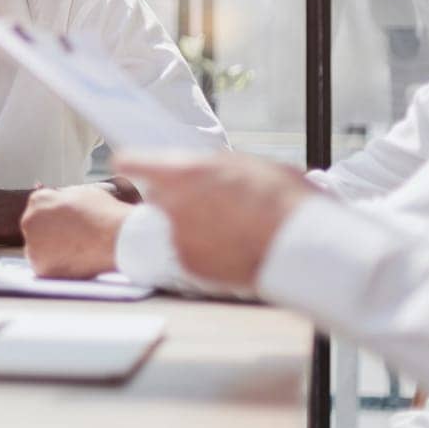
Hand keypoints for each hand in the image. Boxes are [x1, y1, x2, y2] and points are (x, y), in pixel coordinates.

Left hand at [21, 185, 132, 278]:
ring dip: (52, 250)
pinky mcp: (41, 268)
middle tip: (72, 237)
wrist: (117, 238)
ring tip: (76, 250)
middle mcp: (30, 221)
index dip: (54, 215)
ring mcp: (33, 245)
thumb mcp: (82, 192)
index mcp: (38, 200)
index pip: (39, 207)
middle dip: (50, 232)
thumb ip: (64, 197)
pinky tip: (74, 262)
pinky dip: (57, 267)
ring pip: (38, 249)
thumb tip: (61, 201)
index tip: (64, 223)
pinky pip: (45, 268)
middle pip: (36, 228)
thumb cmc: (104, 214)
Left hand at [113, 152, 315, 288]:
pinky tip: (236, 248)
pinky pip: (192, 254)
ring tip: (235, 228)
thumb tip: (206, 171)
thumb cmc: (279, 198)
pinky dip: (207, 253)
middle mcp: (171, 205)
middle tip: (210, 204)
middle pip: (158, 199)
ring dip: (196, 228)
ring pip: (176, 228)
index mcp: (182, 173)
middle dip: (176, 200)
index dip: (134, 163)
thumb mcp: (245, 166)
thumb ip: (212, 169)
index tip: (131, 165)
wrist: (297, 244)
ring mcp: (178, 238)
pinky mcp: (190, 265)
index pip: (132, 162)